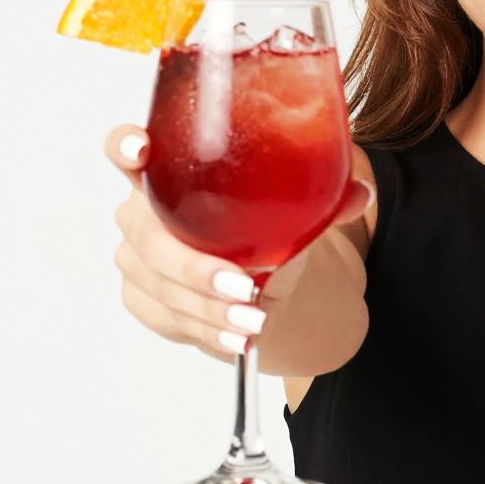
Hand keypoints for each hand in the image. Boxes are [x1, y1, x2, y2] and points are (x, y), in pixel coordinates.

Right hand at [105, 124, 373, 359]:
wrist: (259, 272)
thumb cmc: (263, 221)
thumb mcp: (293, 204)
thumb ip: (324, 195)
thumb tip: (360, 194)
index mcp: (172, 169)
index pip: (127, 147)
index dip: (124, 145)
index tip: (141, 150)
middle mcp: (143, 209)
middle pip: (147, 235)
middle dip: (195, 266)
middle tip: (245, 286)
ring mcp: (137, 255)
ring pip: (159, 284)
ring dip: (207, 308)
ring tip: (253, 320)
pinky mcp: (141, 295)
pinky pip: (165, 317)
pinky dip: (204, 330)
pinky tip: (235, 338)